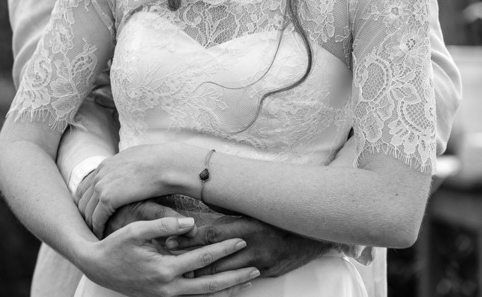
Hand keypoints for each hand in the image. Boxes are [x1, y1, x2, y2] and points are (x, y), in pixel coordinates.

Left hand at [79, 145, 179, 235]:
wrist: (165, 164)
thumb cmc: (160, 163)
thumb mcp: (138, 162)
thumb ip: (128, 170)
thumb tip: (132, 174)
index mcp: (105, 166)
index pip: (86, 187)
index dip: (87, 202)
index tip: (90, 214)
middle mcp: (99, 174)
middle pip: (82, 199)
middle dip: (84, 214)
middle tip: (88, 229)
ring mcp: (101, 185)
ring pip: (87, 210)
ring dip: (89, 223)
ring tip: (93, 236)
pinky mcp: (108, 198)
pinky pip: (97, 218)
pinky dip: (97, 228)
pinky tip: (101, 237)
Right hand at [84, 216, 259, 296]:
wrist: (97, 267)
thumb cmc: (115, 246)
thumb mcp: (135, 231)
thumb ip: (163, 225)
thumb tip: (191, 223)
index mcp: (164, 269)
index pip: (202, 258)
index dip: (223, 249)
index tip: (240, 241)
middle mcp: (169, 288)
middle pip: (211, 285)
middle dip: (235, 277)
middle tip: (256, 268)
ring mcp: (167, 296)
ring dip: (228, 290)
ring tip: (247, 282)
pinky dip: (211, 295)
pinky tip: (223, 289)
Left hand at [170, 213, 334, 277]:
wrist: (313, 230)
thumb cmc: (279, 213)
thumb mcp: (253, 206)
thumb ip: (230, 209)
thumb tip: (203, 203)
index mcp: (246, 227)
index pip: (209, 235)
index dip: (188, 239)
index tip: (169, 240)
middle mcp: (252, 247)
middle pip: (213, 258)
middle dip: (191, 261)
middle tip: (171, 261)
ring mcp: (261, 262)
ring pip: (226, 273)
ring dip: (205, 273)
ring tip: (185, 273)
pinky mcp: (268, 272)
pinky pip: (243, 278)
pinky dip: (227, 279)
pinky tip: (213, 280)